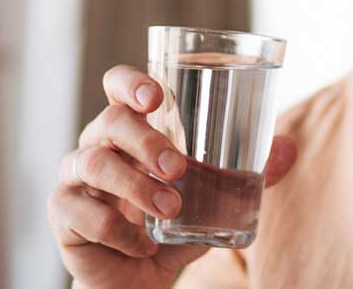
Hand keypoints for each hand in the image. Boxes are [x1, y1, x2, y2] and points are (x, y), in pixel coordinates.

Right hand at [48, 65, 297, 288]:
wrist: (138, 280)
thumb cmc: (171, 225)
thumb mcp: (212, 200)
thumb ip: (248, 176)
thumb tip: (289, 149)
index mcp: (130, 131)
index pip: (118, 88)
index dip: (130, 83)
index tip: (156, 96)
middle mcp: (98, 145)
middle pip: (108, 122)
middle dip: (145, 140)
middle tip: (179, 168)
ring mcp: (75, 178)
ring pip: (93, 163)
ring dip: (135, 185)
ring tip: (171, 207)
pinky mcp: (63, 213)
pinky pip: (81, 211)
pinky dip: (116, 229)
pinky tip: (141, 244)